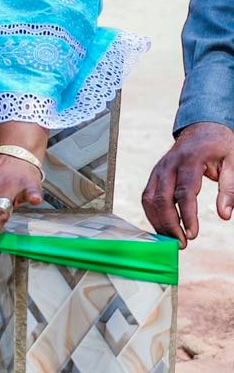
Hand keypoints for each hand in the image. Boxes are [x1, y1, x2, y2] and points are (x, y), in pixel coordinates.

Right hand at [144, 122, 233, 245]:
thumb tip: (225, 215)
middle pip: (161, 199)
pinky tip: (164, 227)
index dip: (187, 215)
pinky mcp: (154, 175)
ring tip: (172, 240)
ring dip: (158, 222)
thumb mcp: (233, 163)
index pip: (183, 192)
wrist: (202, 129)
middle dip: (169, 224)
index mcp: (189, 160)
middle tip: (182, 244)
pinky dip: (153, 215)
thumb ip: (229, 189)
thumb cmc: (220, 147)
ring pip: (149, 200)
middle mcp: (168, 165)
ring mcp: (158, 170)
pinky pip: (147, 197)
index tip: (192, 235)